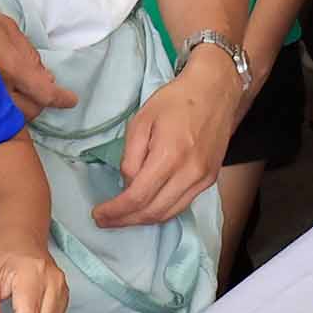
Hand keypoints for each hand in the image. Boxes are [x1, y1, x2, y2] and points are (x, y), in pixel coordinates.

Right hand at [0, 3, 75, 113]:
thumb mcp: (5, 26)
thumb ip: (28, 53)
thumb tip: (46, 77)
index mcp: (11, 67)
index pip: (45, 94)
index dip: (61, 99)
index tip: (70, 99)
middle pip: (32, 110)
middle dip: (40, 100)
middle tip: (38, 85)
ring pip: (14, 118)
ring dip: (23, 105)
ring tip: (19, 89)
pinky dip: (4, 110)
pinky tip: (2, 96)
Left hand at [98, 47, 240, 227]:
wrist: (214, 92)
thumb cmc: (175, 101)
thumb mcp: (141, 120)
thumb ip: (131, 156)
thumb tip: (127, 184)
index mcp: (169, 155)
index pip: (138, 196)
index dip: (116, 210)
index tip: (98, 214)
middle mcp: (190, 172)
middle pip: (153, 211)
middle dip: (126, 220)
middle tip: (106, 220)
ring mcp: (203, 179)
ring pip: (169, 213)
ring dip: (143, 220)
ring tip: (123, 218)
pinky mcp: (210, 180)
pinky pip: (182, 205)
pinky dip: (162, 211)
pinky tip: (147, 207)